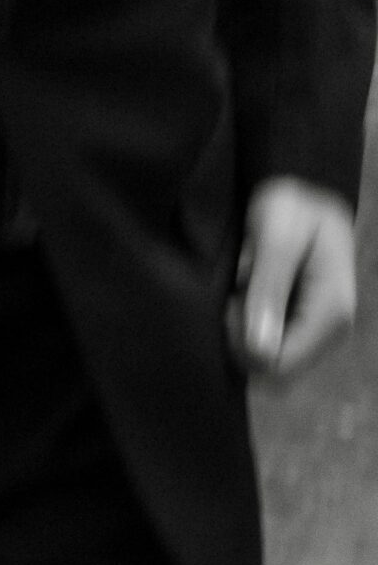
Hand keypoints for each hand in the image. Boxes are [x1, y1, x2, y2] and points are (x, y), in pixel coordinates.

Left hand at [227, 178, 357, 382]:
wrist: (305, 195)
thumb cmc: (293, 209)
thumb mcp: (277, 237)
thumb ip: (269, 289)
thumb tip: (260, 349)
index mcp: (331, 313)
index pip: (280, 365)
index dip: (244, 343)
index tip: (233, 306)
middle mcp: (330, 331)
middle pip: (274, 368)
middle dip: (243, 340)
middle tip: (234, 298)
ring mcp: (318, 331)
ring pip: (269, 358)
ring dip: (244, 332)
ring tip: (241, 294)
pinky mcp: (303, 325)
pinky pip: (270, 344)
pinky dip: (249, 327)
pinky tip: (246, 299)